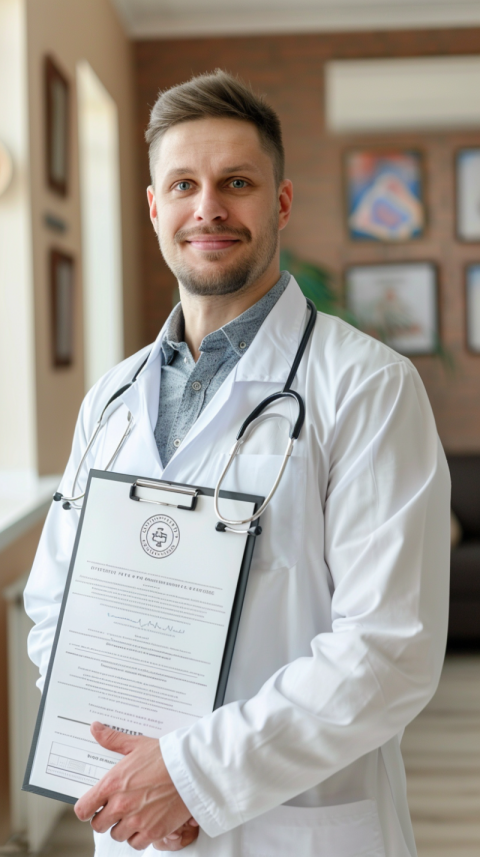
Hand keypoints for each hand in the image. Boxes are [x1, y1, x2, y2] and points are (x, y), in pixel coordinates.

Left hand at [74, 722, 198, 850]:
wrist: (192, 768)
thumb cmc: (165, 756)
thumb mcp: (136, 744)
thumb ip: (112, 739)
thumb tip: (95, 728)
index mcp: (112, 784)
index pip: (83, 809)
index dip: (86, 808)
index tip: (92, 806)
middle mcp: (121, 805)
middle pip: (98, 825)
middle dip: (106, 818)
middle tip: (117, 809)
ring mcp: (136, 821)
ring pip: (117, 835)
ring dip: (123, 828)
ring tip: (134, 814)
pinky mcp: (153, 832)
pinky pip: (136, 844)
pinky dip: (139, 837)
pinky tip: (146, 823)